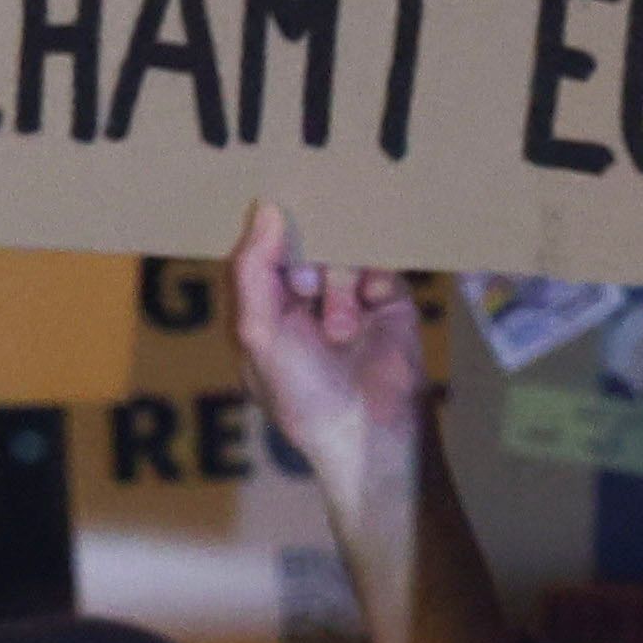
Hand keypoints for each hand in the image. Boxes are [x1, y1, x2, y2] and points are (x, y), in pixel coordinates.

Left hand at [225, 207, 515, 642]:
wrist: (369, 433)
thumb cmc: (303, 395)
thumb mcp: (259, 333)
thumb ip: (253, 269)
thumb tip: (266, 208)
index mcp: (266, 307)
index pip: (262, 251)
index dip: (267, 239)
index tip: (274, 226)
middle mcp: (306, 298)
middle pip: (304, 242)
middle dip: (305, 266)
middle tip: (306, 290)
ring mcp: (349, 297)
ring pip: (342, 251)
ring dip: (338, 285)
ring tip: (342, 329)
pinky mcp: (389, 299)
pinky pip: (380, 263)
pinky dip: (373, 282)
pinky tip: (372, 309)